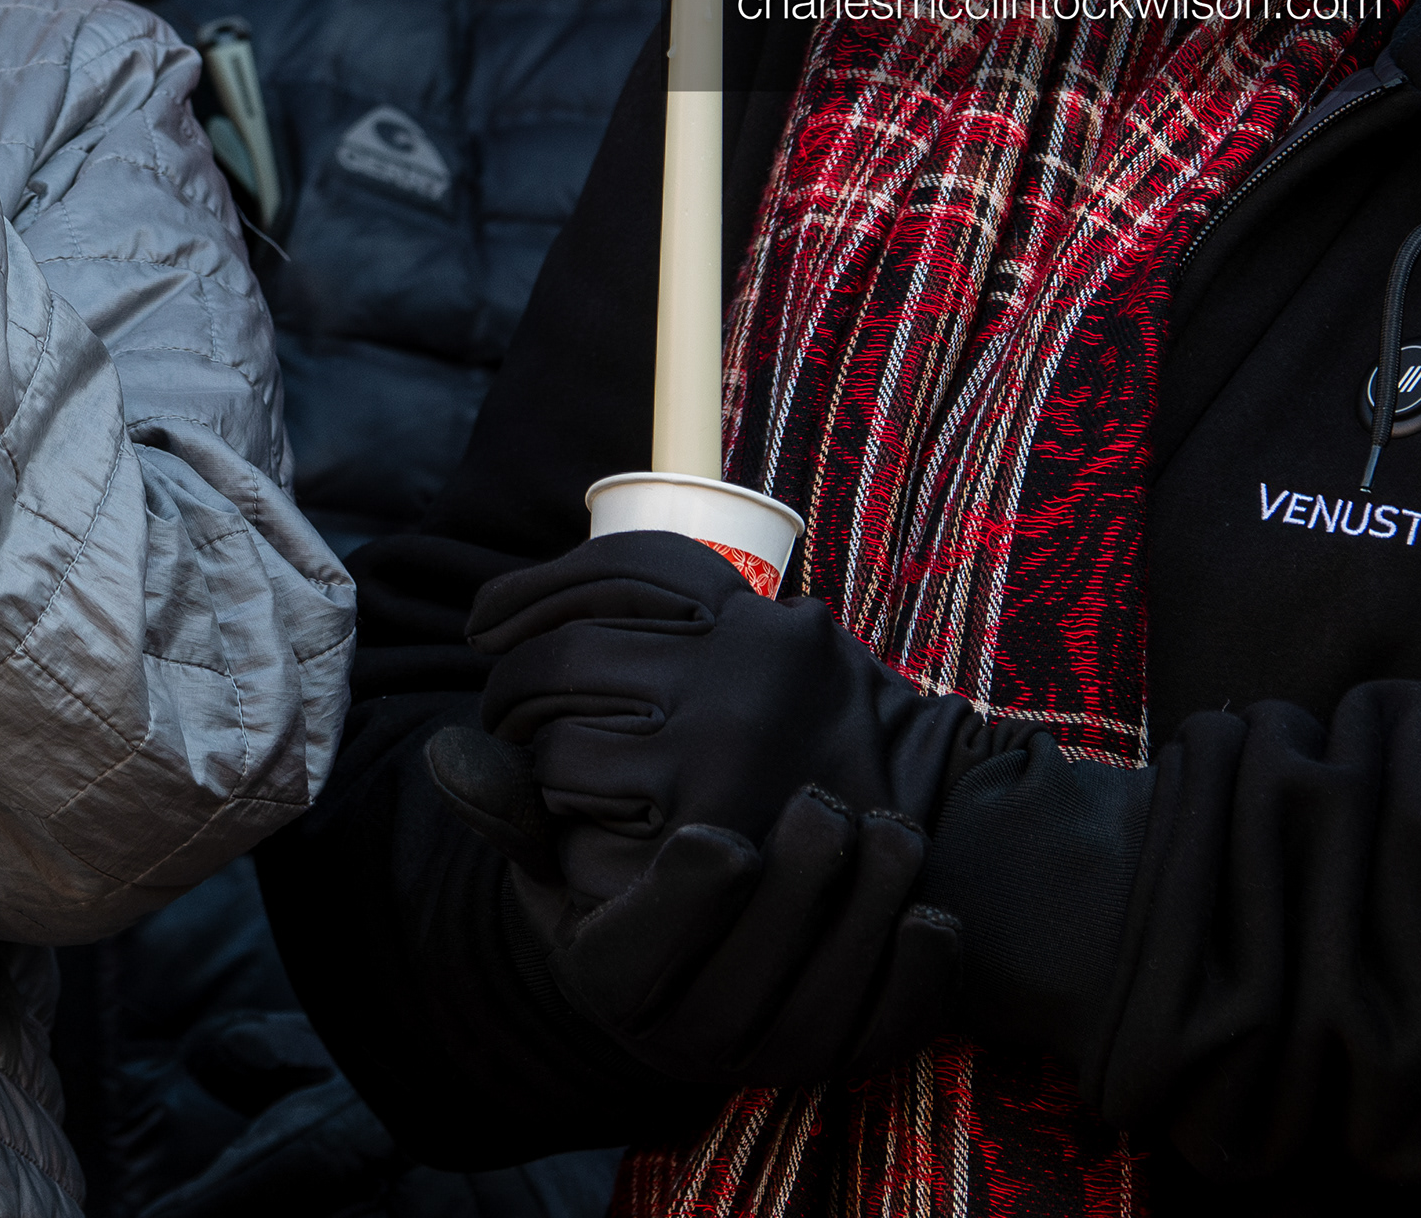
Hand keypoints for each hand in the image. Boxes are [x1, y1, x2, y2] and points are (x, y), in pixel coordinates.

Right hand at [430, 727, 958, 1087]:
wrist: (679, 962)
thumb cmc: (612, 885)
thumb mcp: (552, 854)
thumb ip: (514, 806)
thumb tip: (451, 753)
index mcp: (613, 979)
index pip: (658, 939)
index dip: (699, 883)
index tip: (723, 829)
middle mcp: (693, 1037)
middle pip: (762, 958)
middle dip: (801, 875)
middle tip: (823, 803)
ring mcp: (774, 1053)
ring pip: (835, 990)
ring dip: (872, 907)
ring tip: (888, 828)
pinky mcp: (843, 1057)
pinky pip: (893, 1025)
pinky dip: (920, 971)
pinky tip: (927, 907)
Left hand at [468, 531, 1020, 858]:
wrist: (935, 851)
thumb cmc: (830, 745)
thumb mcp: (777, 652)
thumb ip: (678, 622)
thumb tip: (496, 619)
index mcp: (757, 618)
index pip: (618, 569)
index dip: (530, 590)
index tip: (486, 619)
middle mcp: (739, 673)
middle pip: (567, 655)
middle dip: (511, 681)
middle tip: (502, 704)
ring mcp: (719, 755)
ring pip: (560, 740)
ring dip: (532, 753)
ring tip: (540, 760)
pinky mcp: (702, 835)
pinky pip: (579, 815)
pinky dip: (559, 818)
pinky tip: (578, 819)